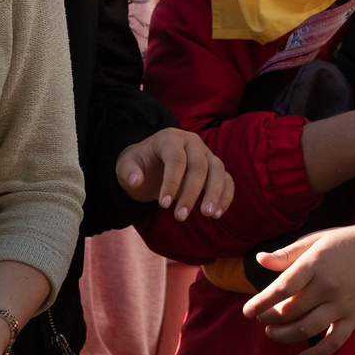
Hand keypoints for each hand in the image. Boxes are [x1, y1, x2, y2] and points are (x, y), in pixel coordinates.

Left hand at [117, 128, 233, 221]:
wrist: (152, 163)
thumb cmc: (140, 164)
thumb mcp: (127, 165)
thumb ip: (128, 171)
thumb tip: (136, 180)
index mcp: (170, 138)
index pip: (176, 159)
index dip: (171, 182)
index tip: (163, 205)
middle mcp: (192, 143)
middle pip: (199, 165)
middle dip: (191, 192)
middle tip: (180, 216)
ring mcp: (206, 154)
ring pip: (218, 170)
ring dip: (215, 193)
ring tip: (207, 215)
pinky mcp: (215, 168)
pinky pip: (227, 180)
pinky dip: (225, 196)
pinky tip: (217, 214)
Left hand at [242, 219, 354, 354]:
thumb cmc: (345, 242)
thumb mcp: (315, 241)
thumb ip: (287, 254)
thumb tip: (259, 261)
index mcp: (316, 263)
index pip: (283, 287)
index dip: (262, 302)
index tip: (247, 311)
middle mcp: (329, 286)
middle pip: (292, 311)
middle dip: (270, 318)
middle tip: (262, 317)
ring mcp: (343, 304)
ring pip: (308, 329)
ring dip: (285, 335)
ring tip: (272, 333)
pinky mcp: (354, 317)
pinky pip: (334, 342)